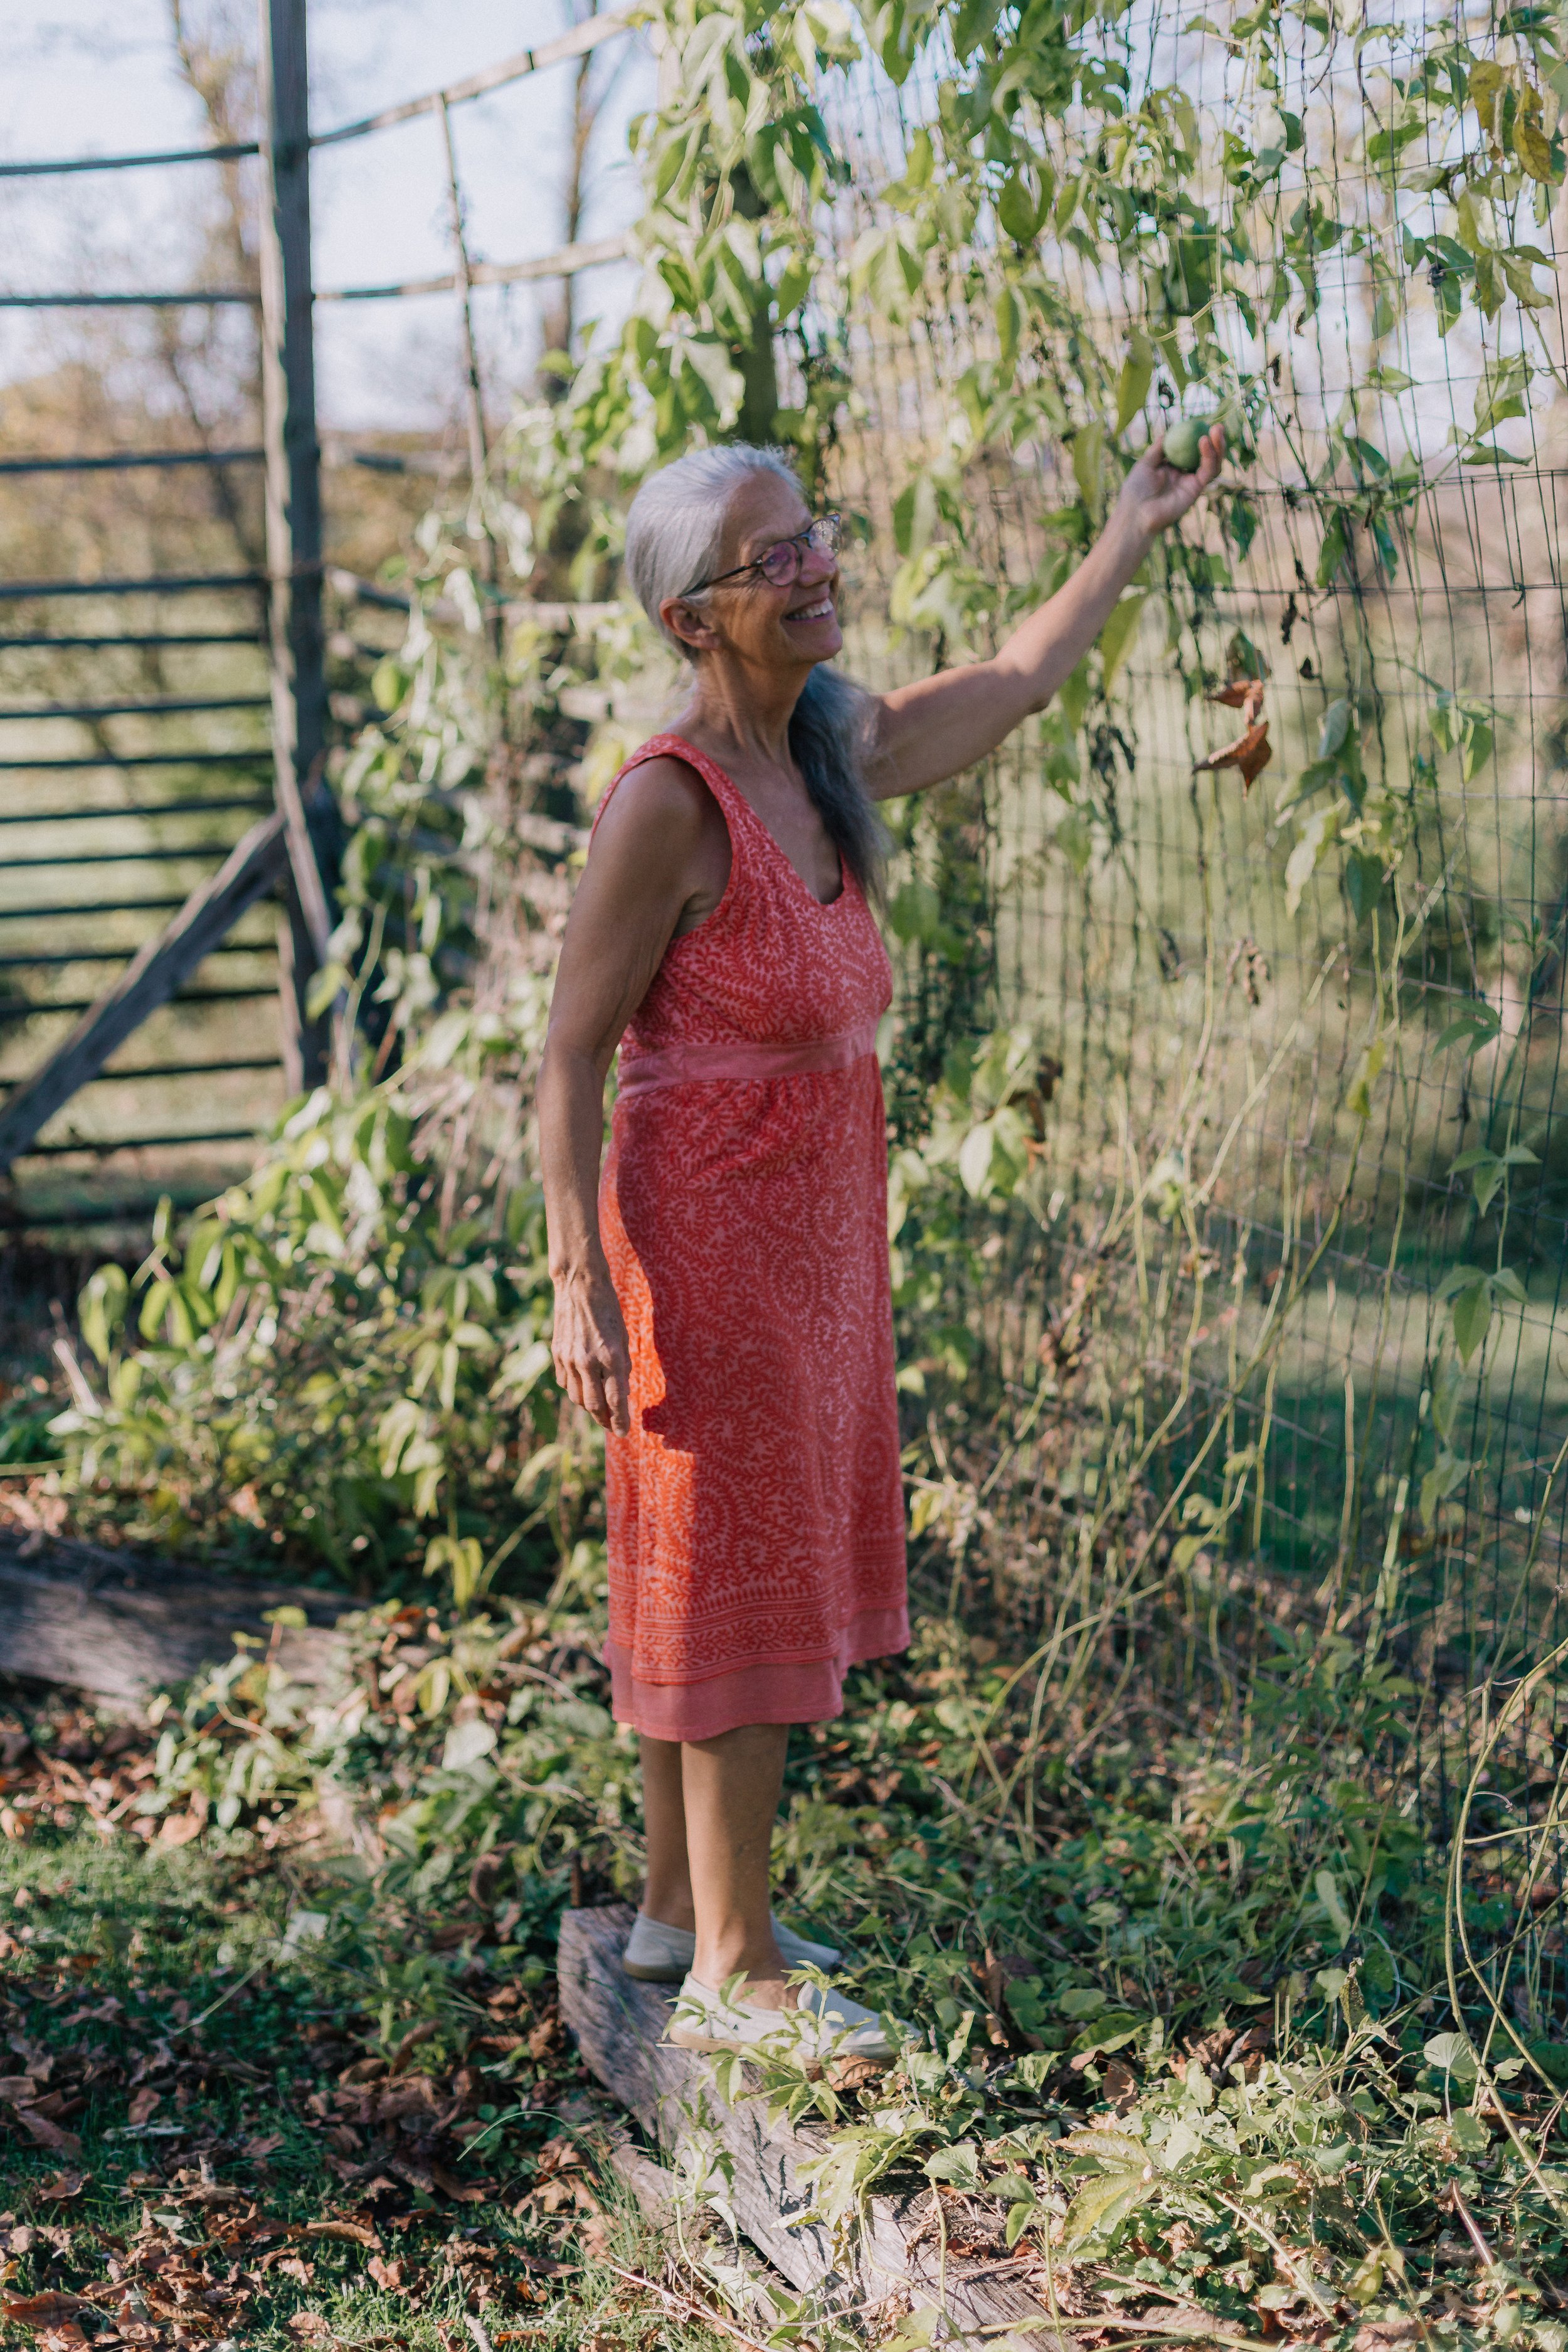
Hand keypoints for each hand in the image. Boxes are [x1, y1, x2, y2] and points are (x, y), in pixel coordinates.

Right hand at [551, 1266, 631, 1434]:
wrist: (579, 1285)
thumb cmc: (609, 1309)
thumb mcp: (624, 1338)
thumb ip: (622, 1367)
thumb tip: (622, 1395)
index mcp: (611, 1356)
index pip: (616, 1400)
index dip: (620, 1420)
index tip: (624, 1432)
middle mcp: (588, 1361)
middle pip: (594, 1405)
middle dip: (604, 1420)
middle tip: (612, 1427)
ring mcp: (569, 1358)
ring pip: (577, 1397)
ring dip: (589, 1407)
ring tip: (600, 1410)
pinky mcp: (556, 1354)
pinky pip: (564, 1383)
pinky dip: (574, 1389)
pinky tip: (583, 1387)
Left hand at [1113, 424, 1224, 546]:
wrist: (1136, 513)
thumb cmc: (1135, 491)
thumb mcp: (1145, 464)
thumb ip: (1157, 450)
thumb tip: (1167, 433)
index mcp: (1172, 468)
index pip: (1191, 450)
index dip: (1198, 437)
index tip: (1201, 422)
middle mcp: (1184, 475)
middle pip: (1206, 456)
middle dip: (1215, 440)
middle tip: (1218, 425)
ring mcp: (1191, 483)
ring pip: (1212, 463)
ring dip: (1217, 446)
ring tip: (1216, 430)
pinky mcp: (1195, 490)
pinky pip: (1207, 472)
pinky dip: (1209, 456)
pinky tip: (1204, 442)